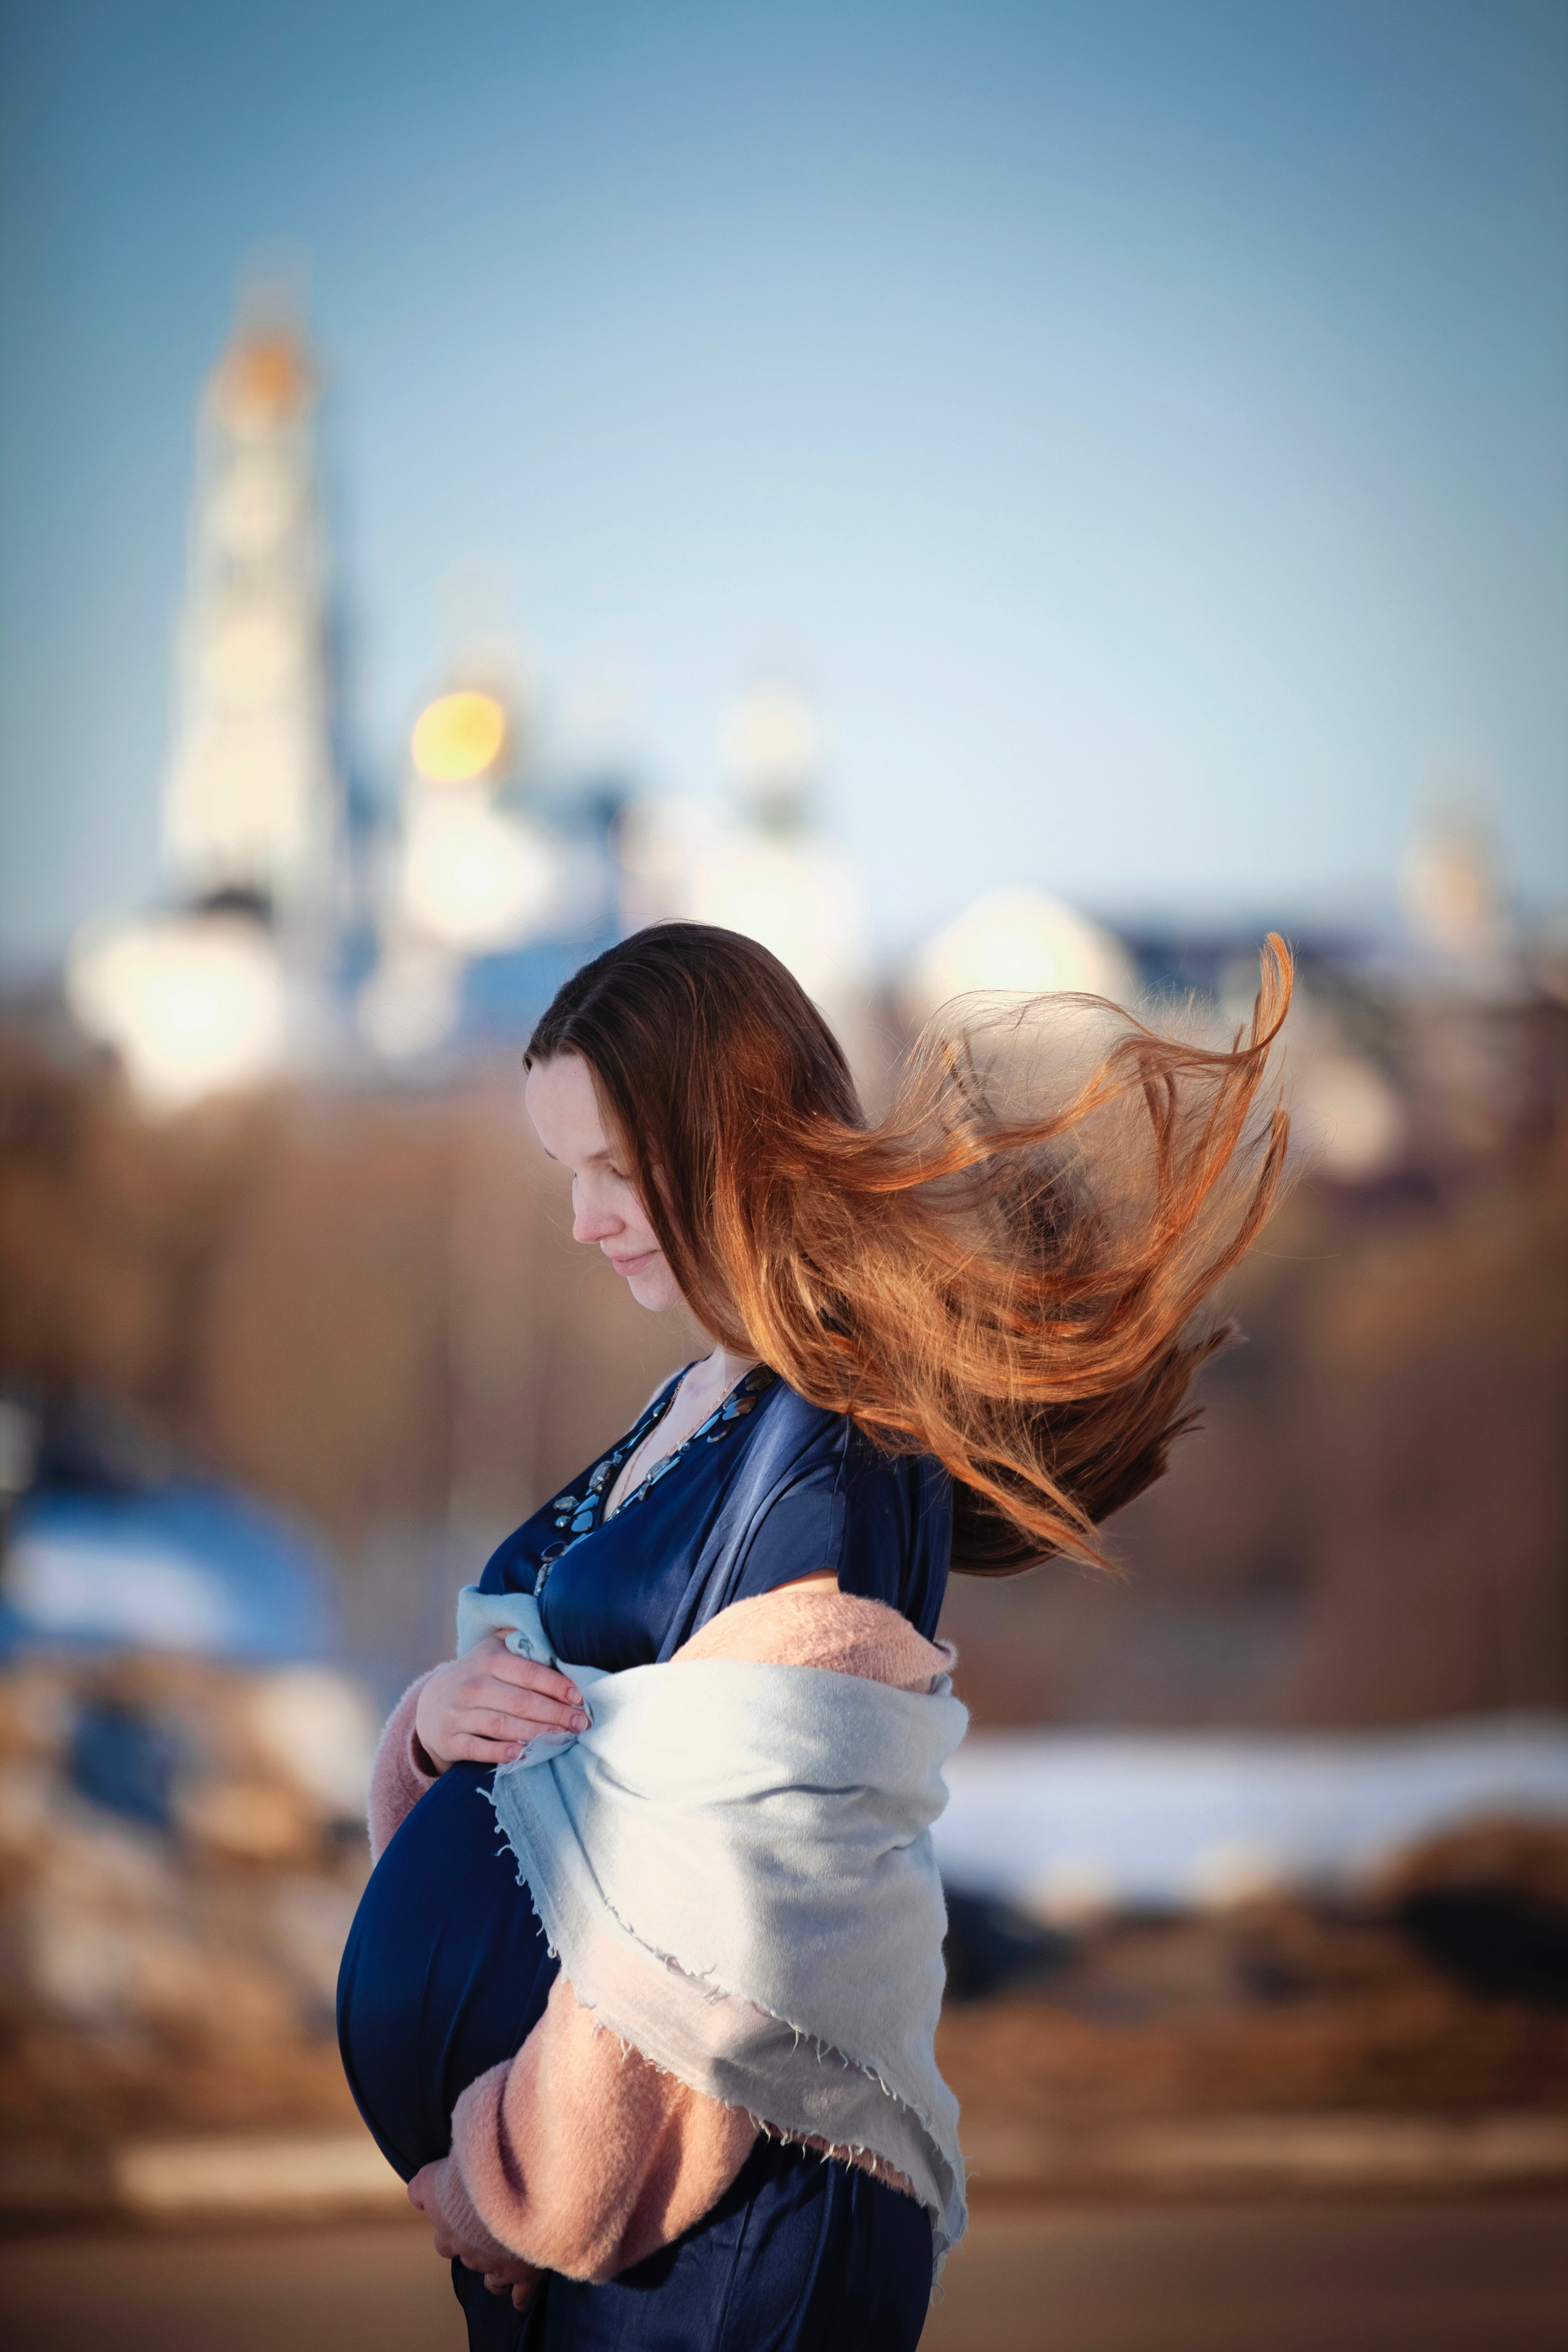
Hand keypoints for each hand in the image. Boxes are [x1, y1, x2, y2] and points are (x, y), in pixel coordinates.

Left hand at [408, 2164, 541, 2308]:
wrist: (503, 2184)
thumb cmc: (466, 2175)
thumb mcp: (432, 2175)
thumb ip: (422, 2187)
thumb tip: (416, 2194)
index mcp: (447, 2234)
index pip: (442, 2240)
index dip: (453, 2227)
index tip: (462, 2214)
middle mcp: (468, 2254)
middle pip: (467, 2257)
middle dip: (476, 2246)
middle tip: (487, 2229)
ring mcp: (496, 2265)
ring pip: (492, 2280)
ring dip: (495, 2270)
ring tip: (502, 2262)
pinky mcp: (523, 2271)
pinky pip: (521, 2294)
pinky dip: (520, 2297)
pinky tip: (519, 2302)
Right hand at [414, 1633, 587, 1771]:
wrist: (430, 1703)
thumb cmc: (477, 1675)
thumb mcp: (494, 1650)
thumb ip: (523, 1643)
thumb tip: (562, 1643)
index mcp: (489, 1659)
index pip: (529, 1673)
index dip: (557, 1686)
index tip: (580, 1698)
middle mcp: (472, 1685)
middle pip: (521, 1701)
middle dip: (555, 1713)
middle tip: (581, 1723)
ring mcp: (459, 1713)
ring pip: (502, 1725)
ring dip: (535, 1733)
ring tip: (562, 1739)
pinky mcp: (450, 1738)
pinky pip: (476, 1747)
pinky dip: (498, 1752)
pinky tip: (520, 1754)